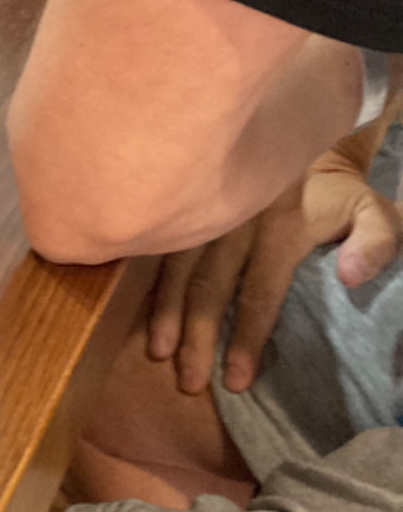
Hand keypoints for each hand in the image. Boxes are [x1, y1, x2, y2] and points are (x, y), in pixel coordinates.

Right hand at [148, 132, 401, 396]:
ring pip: (177, 264)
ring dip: (165, 310)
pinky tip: (136, 307)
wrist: (293, 129)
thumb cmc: (334, 190)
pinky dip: (149, 278)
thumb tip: (351, 278)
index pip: (260, 290)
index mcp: (282, 226)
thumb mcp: (371, 208)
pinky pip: (161, 244)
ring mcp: (206, 211)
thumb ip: (376, 242)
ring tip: (158, 351)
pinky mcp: (186, 204)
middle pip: (211, 284)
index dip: (246, 336)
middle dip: (197, 335)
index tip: (236, 380)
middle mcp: (236, 220)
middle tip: (188, 382)